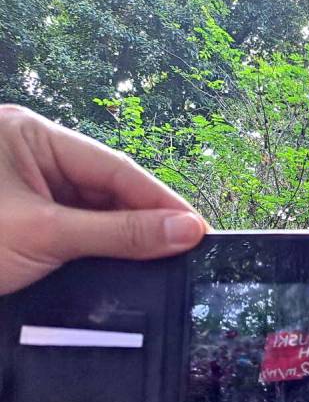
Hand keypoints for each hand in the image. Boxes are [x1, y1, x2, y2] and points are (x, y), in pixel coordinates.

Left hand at [0, 105, 206, 295]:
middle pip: (105, 187)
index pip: (113, 167)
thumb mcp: (46, 235)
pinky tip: (122, 265)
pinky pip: (72, 230)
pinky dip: (97, 249)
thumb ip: (121, 234)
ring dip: (122, 238)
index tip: (197, 230)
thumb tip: (185, 231)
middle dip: (144, 221)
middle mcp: (26, 154)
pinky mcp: (19, 220)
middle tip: (184, 251)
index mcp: (28, 135)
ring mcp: (21, 188)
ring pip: (91, 211)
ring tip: (160, 261)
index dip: (160, 200)